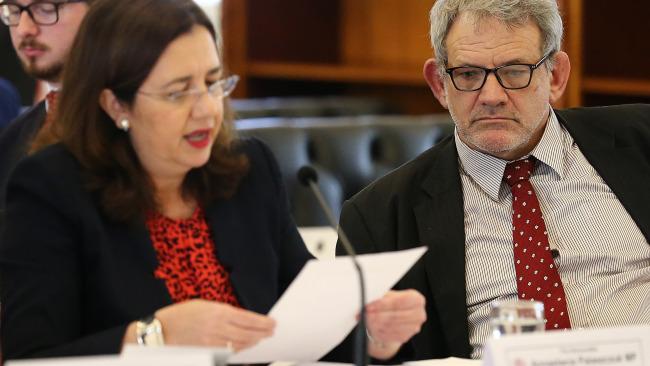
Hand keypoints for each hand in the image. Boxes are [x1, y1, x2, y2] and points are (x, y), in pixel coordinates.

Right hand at [126, 299, 274, 351]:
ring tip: (260, 339)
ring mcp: (212, 342)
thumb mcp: (205, 305)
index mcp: (218, 311)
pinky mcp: (207, 352)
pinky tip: (244, 347)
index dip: (262, 322)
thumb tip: (243, 318)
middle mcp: (217, 327)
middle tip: (271, 332)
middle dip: (261, 333)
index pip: (248, 318)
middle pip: (247, 333)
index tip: (272, 322)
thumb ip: (224, 312)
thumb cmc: (182, 315)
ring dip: (252, 342)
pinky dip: (238, 350)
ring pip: (239, 344)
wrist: (161, 330)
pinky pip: (228, 353)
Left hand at [364, 289, 425, 359]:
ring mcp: (413, 328)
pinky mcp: (405, 337)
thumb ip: (382, 297)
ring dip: (375, 324)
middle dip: (377, 315)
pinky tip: (370, 327)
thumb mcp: (389, 295)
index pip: (399, 301)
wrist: (396, 317)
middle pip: (395, 315)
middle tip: (364, 314)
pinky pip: (389, 335)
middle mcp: (419, 314)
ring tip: (365, 319)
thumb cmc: (393, 304)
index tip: (370, 305)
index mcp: (417, 300)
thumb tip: (370, 300)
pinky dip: (378, 331)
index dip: (383, 304)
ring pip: (391, 326)